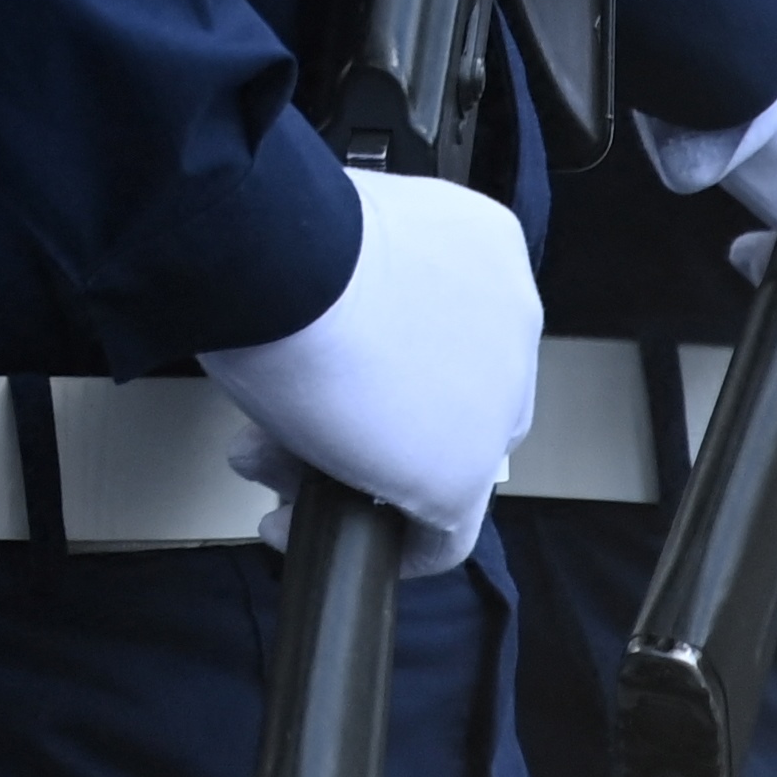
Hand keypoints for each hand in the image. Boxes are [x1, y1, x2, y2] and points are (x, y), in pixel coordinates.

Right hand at [198, 169, 542, 569]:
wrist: (291, 265)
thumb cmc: (289, 234)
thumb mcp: (339, 234)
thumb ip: (356, 280)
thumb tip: (321, 336)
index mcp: (486, 248)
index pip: (445, 325)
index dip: (376, 357)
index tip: (322, 367)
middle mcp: (511, 321)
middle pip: (444, 395)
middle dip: (365, 416)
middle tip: (286, 428)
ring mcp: (496, 401)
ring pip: (432, 458)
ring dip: (348, 471)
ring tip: (265, 471)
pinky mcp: (464, 471)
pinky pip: (441, 533)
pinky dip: (378, 543)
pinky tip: (296, 528)